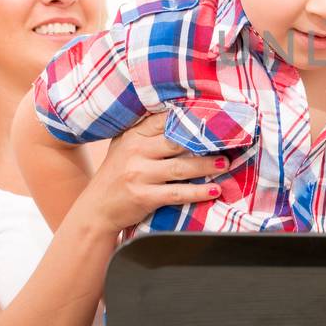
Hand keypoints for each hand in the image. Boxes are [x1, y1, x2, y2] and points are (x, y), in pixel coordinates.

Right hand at [67, 112, 223, 236]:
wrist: (97, 209)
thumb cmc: (116, 174)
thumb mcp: (125, 147)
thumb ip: (147, 133)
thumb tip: (183, 116)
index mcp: (133, 135)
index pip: (165, 120)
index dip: (191, 117)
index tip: (214, 116)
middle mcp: (135, 152)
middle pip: (177, 142)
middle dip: (204, 141)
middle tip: (228, 140)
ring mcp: (139, 175)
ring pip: (181, 167)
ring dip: (207, 166)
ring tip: (226, 163)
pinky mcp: (144, 197)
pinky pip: (177, 192)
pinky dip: (198, 192)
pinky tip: (214, 190)